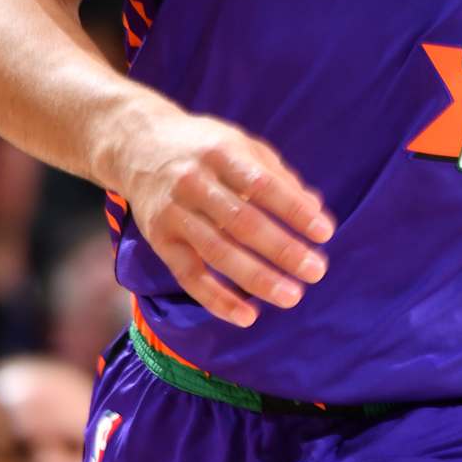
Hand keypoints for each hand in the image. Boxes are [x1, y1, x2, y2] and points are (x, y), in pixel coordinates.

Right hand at [111, 103, 333, 329]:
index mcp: (221, 153)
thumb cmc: (203, 148)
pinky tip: (247, 316)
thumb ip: (278, 176)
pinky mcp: (160, 240)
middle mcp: (194, 182)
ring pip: (217, 252)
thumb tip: (317, 209)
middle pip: (242, 222)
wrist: (136, 145)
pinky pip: (189, 275)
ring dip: (257, 278)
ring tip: (291, 296)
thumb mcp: (241, 146)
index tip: (325, 233)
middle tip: (316, 271)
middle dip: (282, 249)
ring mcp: (174, 213)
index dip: (294, 210)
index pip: (262, 184)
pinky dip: (217, 299)